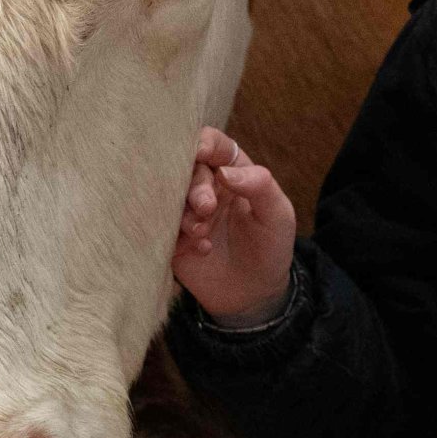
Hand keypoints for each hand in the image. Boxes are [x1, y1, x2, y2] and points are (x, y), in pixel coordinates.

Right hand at [171, 127, 297, 327]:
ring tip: (202, 232)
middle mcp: (204, 187)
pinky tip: (200, 249)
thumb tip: (225, 170)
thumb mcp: (278, 215)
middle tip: (205, 208)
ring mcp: (184, 212)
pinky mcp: (170, 237)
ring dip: (184, 212)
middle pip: (185, 169)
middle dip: (194, 186)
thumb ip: (260, 186)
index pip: (212, 144)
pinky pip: (158, 226)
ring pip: (168, 196)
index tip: (200, 153)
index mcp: (230, 172)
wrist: (254, 294)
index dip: (202, 143)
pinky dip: (176, 235)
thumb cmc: (270, 247)